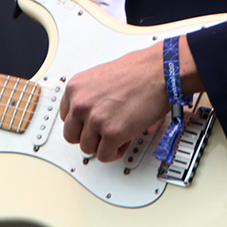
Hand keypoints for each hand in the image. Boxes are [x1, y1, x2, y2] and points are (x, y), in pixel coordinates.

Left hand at [59, 35, 200, 161]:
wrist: (159, 72)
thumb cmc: (138, 71)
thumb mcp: (100, 77)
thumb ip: (89, 96)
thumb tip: (87, 113)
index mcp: (76, 88)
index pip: (66, 117)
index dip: (82, 123)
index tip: (91, 124)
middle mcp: (81, 103)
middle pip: (72, 136)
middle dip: (89, 136)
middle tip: (103, 132)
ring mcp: (95, 119)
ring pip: (87, 148)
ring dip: (103, 145)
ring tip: (118, 133)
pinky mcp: (112, 133)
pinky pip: (105, 155)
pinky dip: (115, 152)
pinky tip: (125, 139)